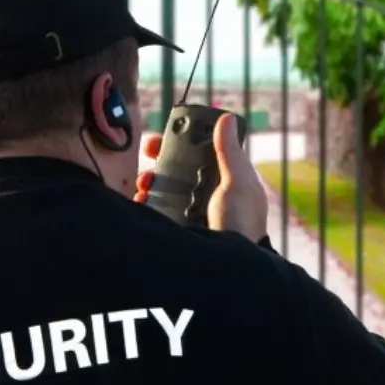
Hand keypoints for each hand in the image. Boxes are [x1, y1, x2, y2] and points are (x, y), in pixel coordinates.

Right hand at [134, 114, 268, 241]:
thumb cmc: (242, 223)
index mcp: (224, 180)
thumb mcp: (238, 183)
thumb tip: (226, 118)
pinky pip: (156, 211)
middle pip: (177, 169)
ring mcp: (190, 212)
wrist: (229, 266)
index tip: (165, 136)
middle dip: (159, 159)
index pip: (199, 154)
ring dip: (150, 180)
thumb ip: (230, 152)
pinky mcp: (177, 228)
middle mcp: (206, 194)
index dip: (181, 142)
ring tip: (145, 182)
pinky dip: (145, 203)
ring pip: (163, 189)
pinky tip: (141, 200)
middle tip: (148, 154)